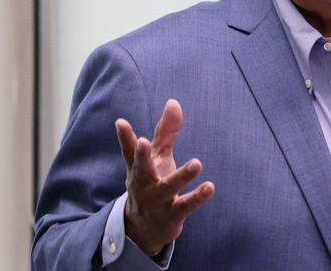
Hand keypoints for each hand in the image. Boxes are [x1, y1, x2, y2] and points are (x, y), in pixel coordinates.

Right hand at [115, 99, 214, 254]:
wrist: (145, 229)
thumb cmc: (152, 183)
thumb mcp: (157, 158)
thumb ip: (165, 131)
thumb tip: (173, 101)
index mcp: (139, 169)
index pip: (130, 151)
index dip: (125, 137)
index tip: (121, 122)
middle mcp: (144, 184)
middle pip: (141, 169)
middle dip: (142, 156)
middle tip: (144, 142)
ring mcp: (157, 201)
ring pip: (167, 188)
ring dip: (181, 176)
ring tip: (196, 163)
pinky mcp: (172, 214)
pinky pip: (185, 206)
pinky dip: (197, 197)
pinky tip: (209, 187)